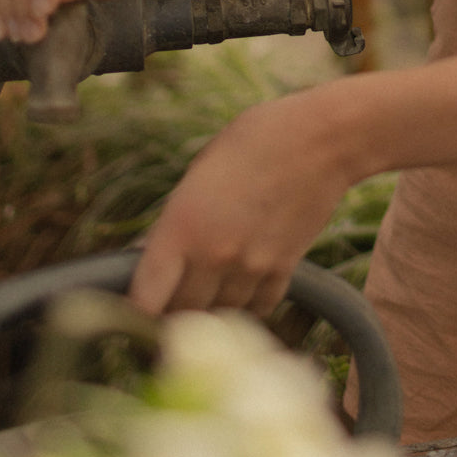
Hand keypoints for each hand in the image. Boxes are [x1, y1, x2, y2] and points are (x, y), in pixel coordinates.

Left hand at [129, 89, 354, 316]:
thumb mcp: (199, 172)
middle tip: (170, 302)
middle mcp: (213, 255)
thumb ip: (177, 220)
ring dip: (210, 309)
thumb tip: (154, 258)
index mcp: (182, 227)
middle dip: (171, 314)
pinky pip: (257, 308)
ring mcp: (251, 267)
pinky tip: (242, 284)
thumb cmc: (254, 140)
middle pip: (180, 318)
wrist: (321, 138)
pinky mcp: (284, 270)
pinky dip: (246, 304)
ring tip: (208, 288)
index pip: (146, 301)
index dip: (136, 315)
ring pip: (219, 317)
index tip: (136, 313)